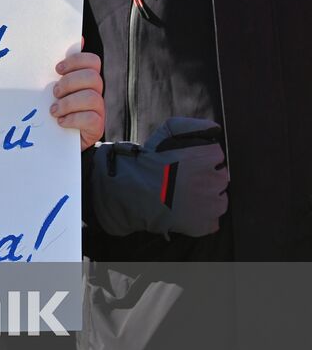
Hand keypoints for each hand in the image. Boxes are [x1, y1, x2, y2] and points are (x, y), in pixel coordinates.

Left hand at [52, 48, 103, 149]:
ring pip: (92, 97)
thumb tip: (78, 39)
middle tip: (54, 92)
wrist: (55, 140)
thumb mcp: (53, 87)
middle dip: (69, 83)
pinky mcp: (97, 127)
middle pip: (92, 78)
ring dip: (69, 103)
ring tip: (54, 110)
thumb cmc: (54, 108)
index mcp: (85, 79)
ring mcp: (98, 110)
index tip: (57, 69)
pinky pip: (92, 118)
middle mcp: (95, 92)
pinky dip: (73, 119)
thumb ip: (62, 67)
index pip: (92, 61)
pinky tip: (61, 122)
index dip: (76, 61)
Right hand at [90, 118, 226, 236]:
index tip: (185, 164)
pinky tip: (186, 211)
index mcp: (207, 157)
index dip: (200, 160)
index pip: (216, 157)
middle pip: (219, 178)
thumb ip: (192, 125)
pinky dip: (203, 218)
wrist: (130, 191)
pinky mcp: (204, 224)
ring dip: (207, 198)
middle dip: (205, 178)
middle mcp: (214, 179)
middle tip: (183, 181)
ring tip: (184, 197)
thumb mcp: (166, 132)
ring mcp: (211, 204)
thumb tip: (215, 129)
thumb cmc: (148, 161)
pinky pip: (212, 220)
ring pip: (219, 199)